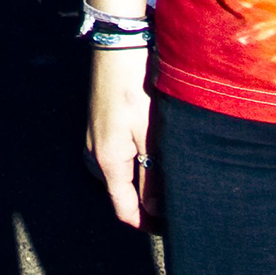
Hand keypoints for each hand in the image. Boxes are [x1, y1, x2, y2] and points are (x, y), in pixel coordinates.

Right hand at [87, 47, 156, 228]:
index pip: (124, 209)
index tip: (172, 227)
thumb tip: (157, 208)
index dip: (147, 224)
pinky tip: (155, 151)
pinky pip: (119, 155)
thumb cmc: (136, 89)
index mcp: (109, 161)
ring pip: (122, 173)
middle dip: (148, 202)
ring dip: (144, 179)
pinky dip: (137, 161)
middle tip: (178, 200)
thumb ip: (154, 174)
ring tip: (171, 174)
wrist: (116, 46)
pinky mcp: (101, 125)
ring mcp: (96, 138)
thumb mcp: (151, 133)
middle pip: (122, 192)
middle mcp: (97, 154)